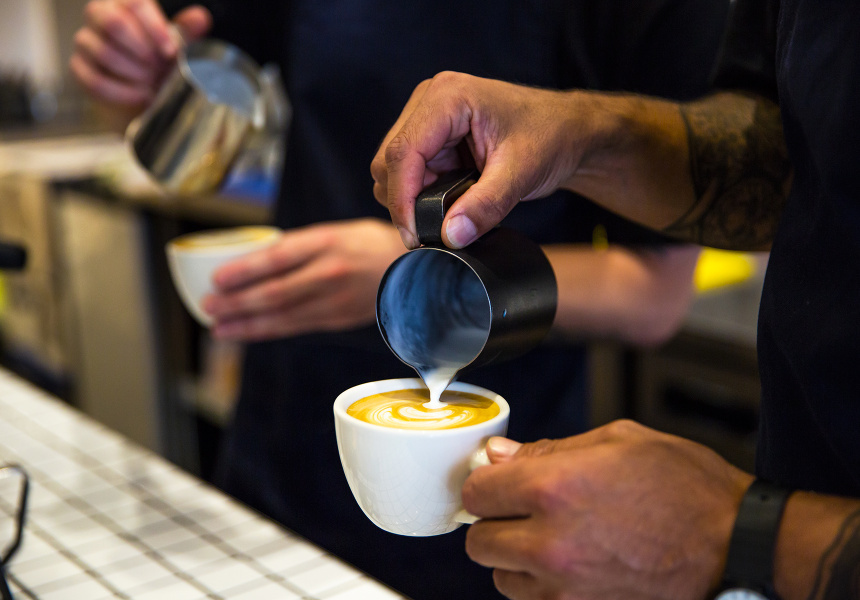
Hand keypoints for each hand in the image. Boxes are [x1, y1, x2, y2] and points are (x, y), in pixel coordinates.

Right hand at [70, 0, 210, 107]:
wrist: (143, 88)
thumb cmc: (158, 58)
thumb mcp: (175, 44)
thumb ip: (186, 30)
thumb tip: (200, 17)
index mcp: (124, 2)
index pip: (135, 3)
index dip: (155, 28)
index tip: (170, 51)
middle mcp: (98, 15)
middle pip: (113, 23)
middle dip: (141, 51)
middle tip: (158, 68)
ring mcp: (85, 41)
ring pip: (104, 53)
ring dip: (134, 73)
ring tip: (152, 83)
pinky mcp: (78, 67)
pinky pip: (95, 80)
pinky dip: (123, 92)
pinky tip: (141, 95)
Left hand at [202, 219, 407, 340]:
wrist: (415, 271)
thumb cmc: (370, 246)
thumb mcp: (335, 232)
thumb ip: (299, 245)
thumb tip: (253, 261)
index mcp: (327, 242)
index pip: (277, 258)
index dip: (244, 271)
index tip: (216, 279)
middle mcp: (330, 272)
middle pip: (275, 292)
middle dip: (237, 302)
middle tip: (207, 306)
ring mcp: (335, 300)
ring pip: (282, 316)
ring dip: (246, 323)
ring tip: (218, 327)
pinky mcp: (338, 319)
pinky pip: (296, 327)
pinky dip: (267, 330)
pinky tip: (246, 332)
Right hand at [370, 71, 589, 249]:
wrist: (566, 131)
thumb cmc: (550, 137)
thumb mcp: (522, 173)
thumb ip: (486, 205)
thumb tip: (450, 235)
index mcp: (448, 97)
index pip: (403, 151)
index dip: (402, 199)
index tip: (415, 235)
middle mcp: (430, 102)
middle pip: (389, 161)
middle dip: (405, 202)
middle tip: (434, 232)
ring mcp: (427, 119)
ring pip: (392, 170)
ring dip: (412, 200)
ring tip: (449, 212)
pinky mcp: (431, 138)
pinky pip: (408, 174)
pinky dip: (420, 196)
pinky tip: (448, 202)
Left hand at [462, 421, 752, 599]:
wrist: (738, 547)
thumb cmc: (686, 489)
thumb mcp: (618, 442)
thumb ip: (548, 450)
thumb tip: (499, 455)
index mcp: (554, 488)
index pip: (477, 492)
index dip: (484, 483)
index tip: (497, 483)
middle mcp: (551, 543)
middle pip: (479, 541)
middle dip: (495, 522)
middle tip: (522, 510)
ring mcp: (566, 588)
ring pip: (502, 578)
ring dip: (515, 559)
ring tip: (552, 538)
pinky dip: (541, 586)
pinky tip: (571, 565)